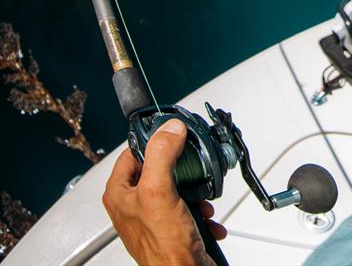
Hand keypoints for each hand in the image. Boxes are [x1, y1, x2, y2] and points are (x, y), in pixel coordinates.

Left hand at [103, 119, 226, 265]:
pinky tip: (204, 214)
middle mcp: (134, 202)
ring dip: (194, 188)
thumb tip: (169, 128)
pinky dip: (200, 207)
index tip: (173, 135)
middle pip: (159, 164)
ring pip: (177, 182)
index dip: (154, 139)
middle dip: (181, 167)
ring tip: (198, 197)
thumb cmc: (164, 249)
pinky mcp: (171, 224)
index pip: (134, 149)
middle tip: (190, 168)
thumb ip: (162, 154)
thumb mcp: (159, 191)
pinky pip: (188, 203)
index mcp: (120, 192)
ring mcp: (153, 214)